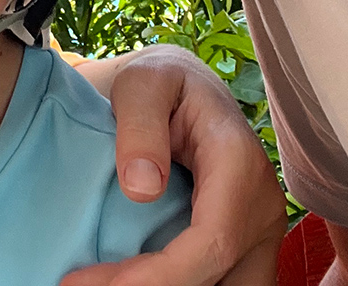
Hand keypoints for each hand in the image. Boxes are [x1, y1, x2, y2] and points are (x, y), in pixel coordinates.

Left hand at [66, 46, 285, 285]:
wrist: (184, 86)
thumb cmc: (160, 82)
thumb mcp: (141, 83)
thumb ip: (139, 125)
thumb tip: (141, 188)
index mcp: (239, 164)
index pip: (210, 243)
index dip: (155, 276)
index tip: (85, 282)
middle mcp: (262, 206)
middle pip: (223, 279)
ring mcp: (260, 231)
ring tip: (108, 283)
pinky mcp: (248, 246)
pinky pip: (225, 282)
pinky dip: (184, 285)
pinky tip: (136, 279)